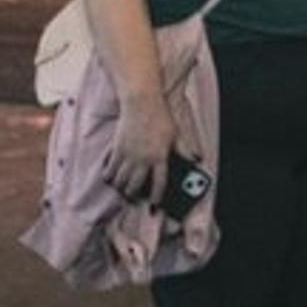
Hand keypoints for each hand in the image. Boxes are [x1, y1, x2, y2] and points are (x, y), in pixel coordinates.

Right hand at [106, 92, 177, 207]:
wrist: (142, 102)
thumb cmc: (160, 116)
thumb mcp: (176, 134)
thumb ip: (185, 149)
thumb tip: (197, 158)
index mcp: (160, 157)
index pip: (159, 183)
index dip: (157, 196)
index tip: (155, 204)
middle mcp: (144, 159)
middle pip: (135, 186)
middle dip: (133, 194)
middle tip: (132, 196)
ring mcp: (129, 154)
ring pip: (121, 180)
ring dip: (120, 187)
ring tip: (121, 188)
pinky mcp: (118, 148)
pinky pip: (110, 168)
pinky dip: (109, 175)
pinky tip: (109, 177)